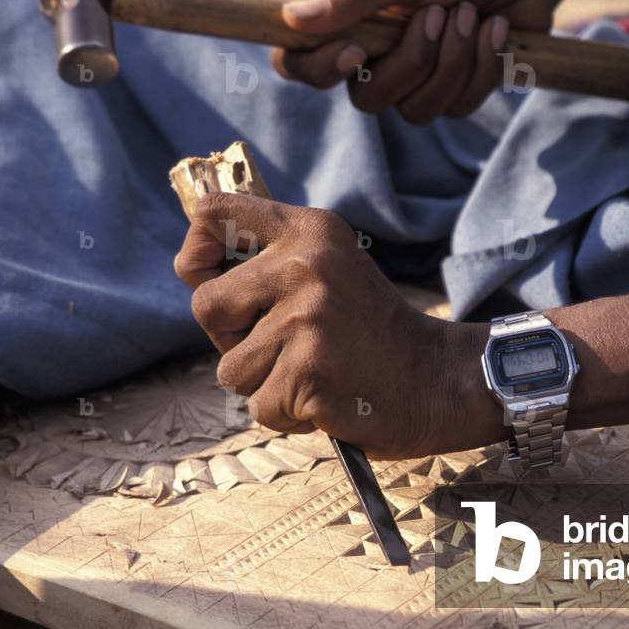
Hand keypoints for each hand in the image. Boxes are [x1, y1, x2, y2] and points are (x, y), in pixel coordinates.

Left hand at [173, 193, 504, 458]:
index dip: (197, 253)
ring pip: (231, 367)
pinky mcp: (308, 370)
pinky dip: (288, 413)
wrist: (437, 380)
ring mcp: (307, 318)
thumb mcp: (330, 271)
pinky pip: (259, 405)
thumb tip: (190, 266)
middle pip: (206, 306)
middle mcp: (305, 264)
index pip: (213, 215)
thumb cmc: (372, 332)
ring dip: (266, 383)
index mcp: (309, 231)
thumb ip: (270, 262)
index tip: (213, 278)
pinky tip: (326, 396)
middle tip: (289, 344)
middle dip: (233, 339)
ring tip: (315, 371)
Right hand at [271, 0, 560, 122]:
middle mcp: (375, 55)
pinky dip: (482, 65)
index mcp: (347, 21)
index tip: (356, 50)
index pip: (298, 63)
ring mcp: (418, 78)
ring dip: (452, 62)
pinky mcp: (458, 90)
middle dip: (411, 63)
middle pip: (367, 101)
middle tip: (438, 12)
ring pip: (417, 111)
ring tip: (471, 12)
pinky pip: (459, 107)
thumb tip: (295, 18)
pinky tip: (495, 27)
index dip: (318, 69)